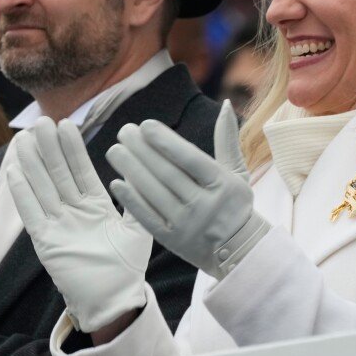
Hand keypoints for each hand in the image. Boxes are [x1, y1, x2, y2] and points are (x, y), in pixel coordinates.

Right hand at [4, 118, 151, 331]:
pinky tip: (14, 172)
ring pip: (42, 188)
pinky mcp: (46, 242)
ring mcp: (58, 225)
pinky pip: (32, 214)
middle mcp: (74, 212)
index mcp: (96, 207)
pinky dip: (23, 194)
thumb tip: (139, 173)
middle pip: (59, 174)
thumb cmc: (128, 267)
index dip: (73, 149)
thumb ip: (137, 203)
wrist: (115, 298)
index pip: (81, 171)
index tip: (67, 124)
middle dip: (50, 148)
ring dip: (33, 164)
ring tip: (24, 138)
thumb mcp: (138, 230)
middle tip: (42, 121)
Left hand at [105, 101, 269, 280]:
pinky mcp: (173, 241)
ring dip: (131, 170)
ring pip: (155, 194)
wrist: (240, 251)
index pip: (190, 159)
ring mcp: (188, 225)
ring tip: (115, 151)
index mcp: (222, 185)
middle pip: (168, 174)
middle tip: (123, 131)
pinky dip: (132, 201)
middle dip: (142, 151)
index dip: (166, 142)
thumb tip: (224, 103)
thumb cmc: (235, 204)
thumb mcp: (236, 172)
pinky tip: (117, 183)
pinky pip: (148, 218)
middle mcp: (205, 205)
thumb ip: (227, 139)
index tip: (145, 126)